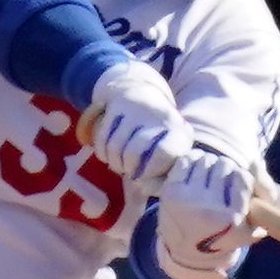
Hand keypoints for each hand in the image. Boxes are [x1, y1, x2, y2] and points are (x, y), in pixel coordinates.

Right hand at [86, 60, 191, 184]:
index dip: (152, 170)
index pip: (164, 154)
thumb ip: (164, 176)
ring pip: (115, 148)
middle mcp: (158, 116)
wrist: (142, 90)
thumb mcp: (171, 151)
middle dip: (130, 168)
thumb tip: (146, 188)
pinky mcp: (116, 106)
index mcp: (178, 130)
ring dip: (115, 163)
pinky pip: (102, 140)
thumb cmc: (159, 135)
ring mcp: (136, 109)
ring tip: (122, 163)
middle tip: (132, 170)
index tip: (148, 174)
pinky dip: (104, 153)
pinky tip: (112, 154)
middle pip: (134, 154)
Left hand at [156, 151, 262, 278]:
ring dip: (209, 162)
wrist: (188, 252)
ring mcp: (188, 200)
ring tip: (208, 173)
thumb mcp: (252, 227)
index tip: (236, 181)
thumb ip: (264, 196)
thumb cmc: (224, 235)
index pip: (243, 178)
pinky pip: (187, 161)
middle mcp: (210, 210)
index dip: (241, 175)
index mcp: (233, 219)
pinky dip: (193, 160)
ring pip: (206, 160)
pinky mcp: (170, 192)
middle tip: (221, 176)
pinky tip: (195, 168)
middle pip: (224, 165)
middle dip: (225, 167)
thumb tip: (256, 162)